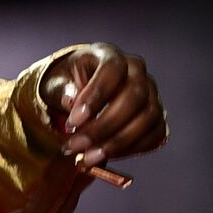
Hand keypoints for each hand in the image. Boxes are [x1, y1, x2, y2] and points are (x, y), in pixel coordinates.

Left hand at [38, 42, 167, 168]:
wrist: (79, 90)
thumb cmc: (67, 83)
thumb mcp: (55, 82)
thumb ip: (62, 90)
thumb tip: (70, 100)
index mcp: (109, 55)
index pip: (112, 70)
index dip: (96, 96)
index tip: (73, 122)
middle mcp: (136, 70)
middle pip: (134, 97)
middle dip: (104, 126)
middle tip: (76, 146)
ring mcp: (151, 92)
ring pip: (148, 118)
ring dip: (117, 142)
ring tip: (87, 158)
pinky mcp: (157, 115)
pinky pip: (155, 134)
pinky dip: (131, 149)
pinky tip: (105, 156)